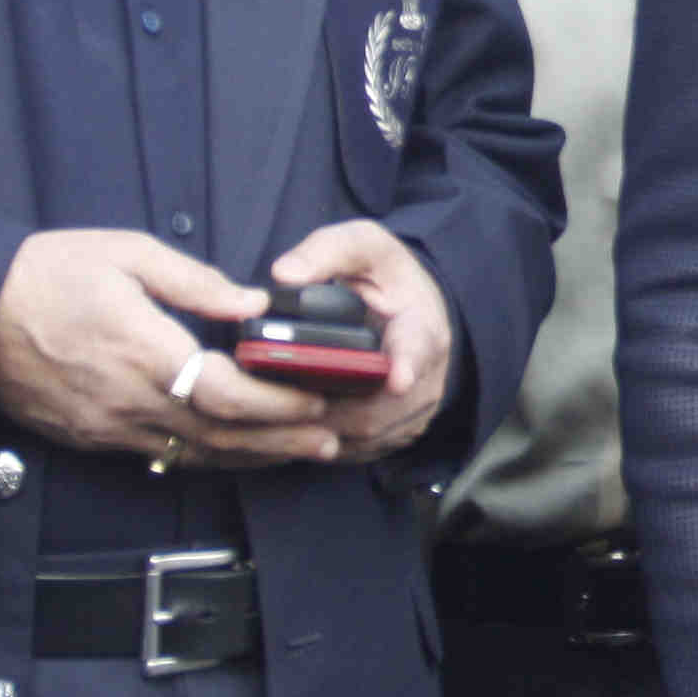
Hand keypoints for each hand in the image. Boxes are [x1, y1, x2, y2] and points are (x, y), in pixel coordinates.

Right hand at [0, 228, 338, 470]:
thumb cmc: (46, 273)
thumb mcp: (125, 254)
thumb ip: (195, 282)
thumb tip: (252, 304)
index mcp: (142, 350)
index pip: (227, 394)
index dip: (279, 403)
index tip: (317, 398)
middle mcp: (128, 400)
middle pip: (220, 435)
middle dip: (281, 440)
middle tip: (329, 439)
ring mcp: (107, 427)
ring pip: (193, 455)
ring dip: (250, 456)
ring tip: (298, 452)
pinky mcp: (90, 438)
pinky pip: (159, 457)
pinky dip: (204, 458)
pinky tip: (233, 452)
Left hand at [262, 222, 459, 467]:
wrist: (413, 311)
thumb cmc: (386, 277)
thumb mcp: (363, 247)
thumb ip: (326, 251)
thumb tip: (285, 274)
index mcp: (421, 326)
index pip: (418, 348)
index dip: (408, 365)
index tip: (397, 379)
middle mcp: (425, 377)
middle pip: (379, 405)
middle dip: (329, 405)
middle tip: (277, 400)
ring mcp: (412, 412)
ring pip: (364, 433)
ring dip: (318, 428)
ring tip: (272, 415)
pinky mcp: (395, 434)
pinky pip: (357, 449)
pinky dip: (321, 443)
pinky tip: (287, 428)